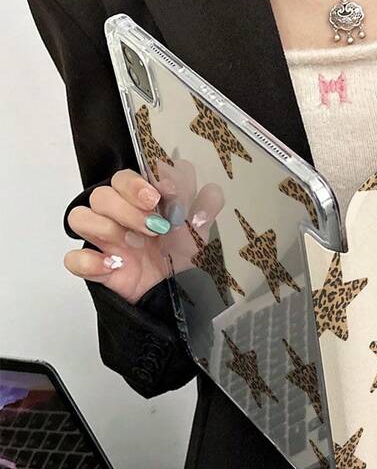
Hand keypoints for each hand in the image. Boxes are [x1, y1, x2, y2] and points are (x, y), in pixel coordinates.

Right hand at [64, 162, 223, 304]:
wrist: (172, 293)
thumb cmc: (178, 254)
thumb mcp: (198, 230)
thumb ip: (206, 207)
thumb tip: (211, 191)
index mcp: (138, 201)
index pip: (126, 175)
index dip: (142, 181)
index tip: (165, 194)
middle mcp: (117, 215)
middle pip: (102, 192)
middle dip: (129, 206)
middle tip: (156, 224)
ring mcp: (103, 241)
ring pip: (80, 216)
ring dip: (110, 227)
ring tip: (138, 244)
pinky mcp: (94, 267)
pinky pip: (73, 258)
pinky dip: (90, 260)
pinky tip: (115, 265)